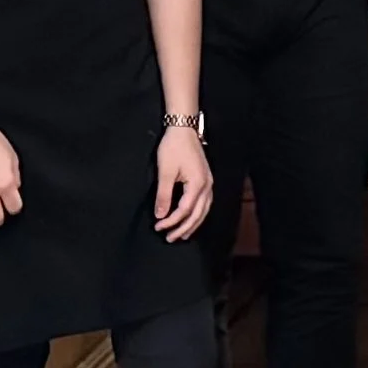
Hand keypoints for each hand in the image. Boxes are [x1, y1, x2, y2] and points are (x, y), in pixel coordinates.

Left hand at [154, 125, 214, 239]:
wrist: (183, 129)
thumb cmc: (173, 148)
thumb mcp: (165, 172)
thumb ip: (163, 195)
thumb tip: (160, 215)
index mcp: (197, 184)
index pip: (185, 210)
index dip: (172, 221)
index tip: (158, 227)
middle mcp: (207, 185)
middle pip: (198, 214)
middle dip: (184, 228)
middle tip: (170, 238)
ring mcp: (209, 182)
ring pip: (204, 210)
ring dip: (193, 223)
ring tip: (182, 234)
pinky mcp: (206, 179)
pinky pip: (205, 203)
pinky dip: (198, 213)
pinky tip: (192, 217)